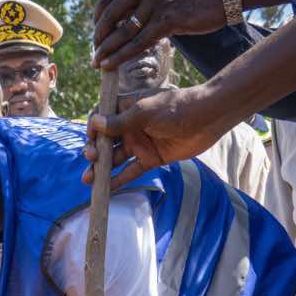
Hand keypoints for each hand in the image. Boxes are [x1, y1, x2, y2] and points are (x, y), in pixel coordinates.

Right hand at [85, 85, 228, 187]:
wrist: (207, 118)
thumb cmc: (176, 107)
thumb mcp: (145, 112)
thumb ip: (120, 122)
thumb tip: (95, 124)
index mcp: (127, 108)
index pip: (102, 117)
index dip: (93, 128)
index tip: (91, 137)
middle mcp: (130, 126)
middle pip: (106, 141)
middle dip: (95, 151)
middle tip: (92, 158)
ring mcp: (141, 143)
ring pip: (116, 158)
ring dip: (102, 168)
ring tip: (88, 180)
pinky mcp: (151, 159)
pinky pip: (132, 171)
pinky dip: (120, 180)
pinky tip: (107, 189)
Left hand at [93, 0, 224, 70]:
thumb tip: (126, 15)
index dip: (98, 16)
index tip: (96, 32)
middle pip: (112, 13)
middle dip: (99, 36)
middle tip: (94, 51)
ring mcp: (157, 1)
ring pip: (123, 31)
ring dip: (107, 49)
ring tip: (98, 63)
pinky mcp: (168, 20)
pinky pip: (138, 42)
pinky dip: (121, 56)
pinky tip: (110, 65)